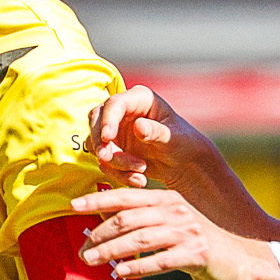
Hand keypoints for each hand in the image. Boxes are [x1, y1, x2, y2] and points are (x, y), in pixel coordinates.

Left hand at [73, 185, 254, 279]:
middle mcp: (176, 211)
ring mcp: (187, 232)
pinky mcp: (196, 253)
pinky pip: (160, 260)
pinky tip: (120, 273)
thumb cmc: (199, 245)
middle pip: (128, 219)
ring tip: (91, 261)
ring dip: (111, 251)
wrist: (240, 261)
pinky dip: (138, 266)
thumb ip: (143, 219)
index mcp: (168, 199)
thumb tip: (105, 219)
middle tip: (81, 250)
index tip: (73, 205)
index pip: (126, 196)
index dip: (98, 200)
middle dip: (99, 233)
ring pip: (140, 239)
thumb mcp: (172, 224)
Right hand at [88, 87, 249, 222]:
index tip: (107, 138)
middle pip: (96, 118)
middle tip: (107, 157)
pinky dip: (118, 173)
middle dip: (99, 140)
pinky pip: (104, 161)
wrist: (184, 163)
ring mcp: (115, 129)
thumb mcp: (173, 138)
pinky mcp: (112, 148)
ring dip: (114, 161)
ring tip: (141, 171)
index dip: (107, 120)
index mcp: (140, 99)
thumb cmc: (184, 143)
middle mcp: (123, 111)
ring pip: (97, 143)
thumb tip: (138, 127)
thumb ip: (156, 132)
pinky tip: (140, 180)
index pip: (114, 104)